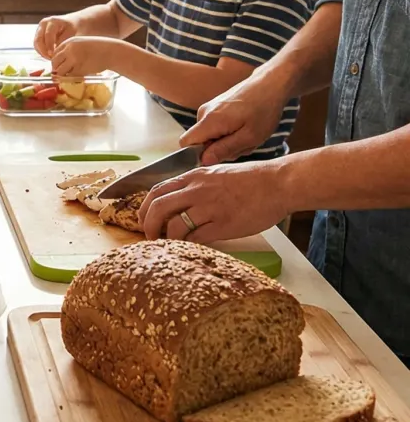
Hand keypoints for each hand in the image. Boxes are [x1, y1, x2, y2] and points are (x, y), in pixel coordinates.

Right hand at [35, 15, 77, 58]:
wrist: (75, 22)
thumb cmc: (76, 29)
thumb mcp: (73, 35)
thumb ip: (63, 43)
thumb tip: (55, 53)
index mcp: (53, 21)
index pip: (48, 34)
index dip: (49, 46)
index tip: (53, 56)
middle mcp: (44, 23)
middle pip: (38, 39)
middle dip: (43, 51)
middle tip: (51, 59)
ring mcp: (40, 28)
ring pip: (36, 43)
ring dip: (42, 52)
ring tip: (51, 59)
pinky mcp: (39, 34)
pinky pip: (37, 44)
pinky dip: (42, 51)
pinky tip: (49, 56)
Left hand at [51, 36, 119, 77]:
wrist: (111, 52)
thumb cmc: (98, 47)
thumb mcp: (81, 43)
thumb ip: (70, 49)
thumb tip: (59, 61)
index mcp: (69, 42)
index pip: (55, 53)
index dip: (56, 60)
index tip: (59, 64)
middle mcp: (69, 50)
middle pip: (55, 62)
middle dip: (56, 68)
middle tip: (61, 73)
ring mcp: (74, 60)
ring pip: (60, 71)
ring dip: (63, 75)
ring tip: (69, 75)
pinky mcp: (80, 69)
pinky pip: (70, 76)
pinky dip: (71, 78)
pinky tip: (77, 76)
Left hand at [138, 160, 291, 242]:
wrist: (277, 183)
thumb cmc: (251, 180)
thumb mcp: (216, 174)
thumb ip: (196, 185)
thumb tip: (180, 202)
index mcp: (194, 176)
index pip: (158, 190)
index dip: (145, 206)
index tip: (143, 218)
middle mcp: (197, 190)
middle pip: (158, 207)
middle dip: (148, 223)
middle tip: (148, 235)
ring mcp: (210, 207)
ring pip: (174, 225)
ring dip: (166, 238)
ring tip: (167, 245)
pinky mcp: (224, 224)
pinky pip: (197, 238)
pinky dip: (187, 245)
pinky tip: (188, 248)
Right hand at [180, 72, 288, 164]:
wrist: (269, 85)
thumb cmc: (263, 110)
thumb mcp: (250, 137)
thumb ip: (225, 149)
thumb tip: (204, 160)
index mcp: (210, 121)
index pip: (185, 143)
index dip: (197, 155)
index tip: (219, 155)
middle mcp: (203, 113)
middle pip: (200, 142)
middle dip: (219, 149)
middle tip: (243, 144)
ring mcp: (208, 108)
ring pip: (209, 135)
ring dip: (226, 141)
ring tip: (246, 134)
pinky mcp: (214, 107)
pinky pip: (214, 127)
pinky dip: (228, 132)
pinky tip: (244, 127)